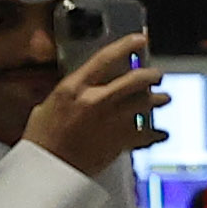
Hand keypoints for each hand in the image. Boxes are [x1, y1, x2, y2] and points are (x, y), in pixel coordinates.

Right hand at [21, 34, 166, 176]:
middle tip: (157, 75)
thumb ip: (73, 92)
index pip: (104, 59)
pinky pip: (146, 134)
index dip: (125, 46)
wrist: (48, 167)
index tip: (140, 39)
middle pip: (135, 80)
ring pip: (145, 104)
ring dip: (158, 101)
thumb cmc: (42, 138)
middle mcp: (96, 101)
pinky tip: (161, 134)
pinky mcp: (120, 141)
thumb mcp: (49, 105)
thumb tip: (87, 84)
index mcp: (74, 88)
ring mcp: (111, 121)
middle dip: (151, 75)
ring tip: (164, 99)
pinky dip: (156, 134)